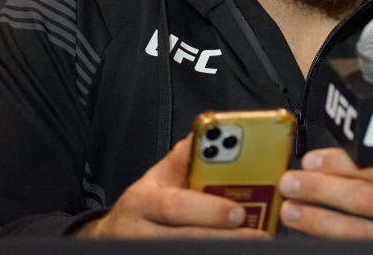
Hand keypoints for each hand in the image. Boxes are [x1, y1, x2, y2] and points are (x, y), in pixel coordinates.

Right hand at [76, 134, 269, 238]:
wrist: (116, 232)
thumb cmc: (146, 202)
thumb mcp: (160, 176)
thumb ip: (186, 156)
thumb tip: (212, 130)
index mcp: (143, 200)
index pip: (175, 205)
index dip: (208, 209)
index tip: (238, 210)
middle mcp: (141, 231)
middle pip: (185, 237)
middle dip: (224, 234)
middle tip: (256, 231)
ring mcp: (151, 249)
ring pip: (188, 250)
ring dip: (224, 246)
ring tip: (253, 241)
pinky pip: (186, 254)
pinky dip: (213, 251)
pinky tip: (236, 248)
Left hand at [277, 148, 372, 239]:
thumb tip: (329, 161)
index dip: (339, 164)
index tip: (311, 161)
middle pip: (364, 200)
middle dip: (321, 190)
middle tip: (291, 182)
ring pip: (357, 232)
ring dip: (318, 220)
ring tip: (291, 210)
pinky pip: (359, 250)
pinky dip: (331, 242)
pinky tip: (312, 235)